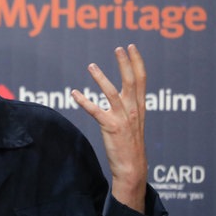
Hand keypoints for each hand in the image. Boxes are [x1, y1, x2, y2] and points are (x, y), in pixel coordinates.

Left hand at [71, 44, 146, 212]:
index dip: (136, 62)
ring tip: (91, 65)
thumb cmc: (130, 145)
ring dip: (101, 78)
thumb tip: (124, 94)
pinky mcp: (111, 127)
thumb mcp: (135, 123)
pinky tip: (74, 93)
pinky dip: (83, 100)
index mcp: (140, 107)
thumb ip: (130, 107)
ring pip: (112, 92)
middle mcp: (134, 110)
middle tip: (119, 47)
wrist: (132, 168)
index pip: (141, 79)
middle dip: (125, 63)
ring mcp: (123, 118)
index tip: (131, 47)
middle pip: (131, 81)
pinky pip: (95, 110)